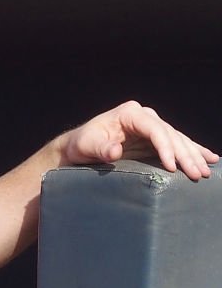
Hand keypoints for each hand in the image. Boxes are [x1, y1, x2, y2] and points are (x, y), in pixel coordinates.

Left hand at [56, 100, 217, 180]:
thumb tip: (114, 151)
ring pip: (178, 140)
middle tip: (198, 174)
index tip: (173, 167)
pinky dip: (193, 151)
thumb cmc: (82, 144)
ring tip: (206, 170)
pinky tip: (210, 158)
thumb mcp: (87, 146)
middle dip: (186, 155)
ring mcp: (151, 126)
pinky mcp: (153, 139)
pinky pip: (177, 144)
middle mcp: (144, 117)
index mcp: (130, 113)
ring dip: (193, 156)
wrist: (78, 147)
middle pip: (171, 135)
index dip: (166, 148)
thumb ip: (101, 148)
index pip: (155, 129)